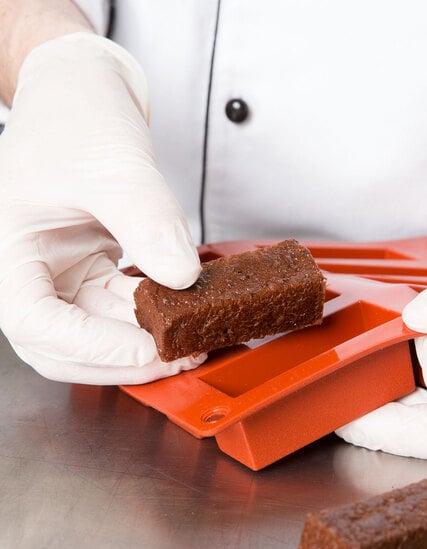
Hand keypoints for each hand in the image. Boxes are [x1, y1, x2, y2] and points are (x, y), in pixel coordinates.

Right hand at [0, 33, 204, 383]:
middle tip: (178, 357)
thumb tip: (182, 276)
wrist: (83, 91)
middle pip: (64, 345)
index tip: (148, 348)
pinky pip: (117, 308)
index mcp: (6, 247)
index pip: (35, 322)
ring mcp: (60, 272)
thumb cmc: (75, 115)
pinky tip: (179, 313)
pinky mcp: (89, 268)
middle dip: (121, 359)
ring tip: (188, 340)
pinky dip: (147, 318)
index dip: (93, 347)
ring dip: (140, 343)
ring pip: (95, 332)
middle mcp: (29, 268)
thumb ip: (147, 221)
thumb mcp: (113, 165)